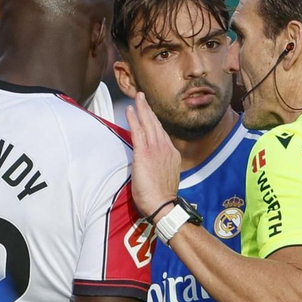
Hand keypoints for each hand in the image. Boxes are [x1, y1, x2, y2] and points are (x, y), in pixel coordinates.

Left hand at [126, 93, 182, 219]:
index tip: (149, 113)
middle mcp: (165, 148)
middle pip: (156, 124)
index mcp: (171, 153)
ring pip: (148, 123)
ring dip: (142, 108)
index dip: (154, 122)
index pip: (161, 134)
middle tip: (143, 96)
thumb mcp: (167, 176)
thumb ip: (162, 166)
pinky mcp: (144, 153)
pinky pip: (138, 131)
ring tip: (138, 97)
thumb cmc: (162, 196)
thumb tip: (155, 164)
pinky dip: (134, 119)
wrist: (163, 204)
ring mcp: (156, 149)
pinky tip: (130, 110)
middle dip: (148, 109)